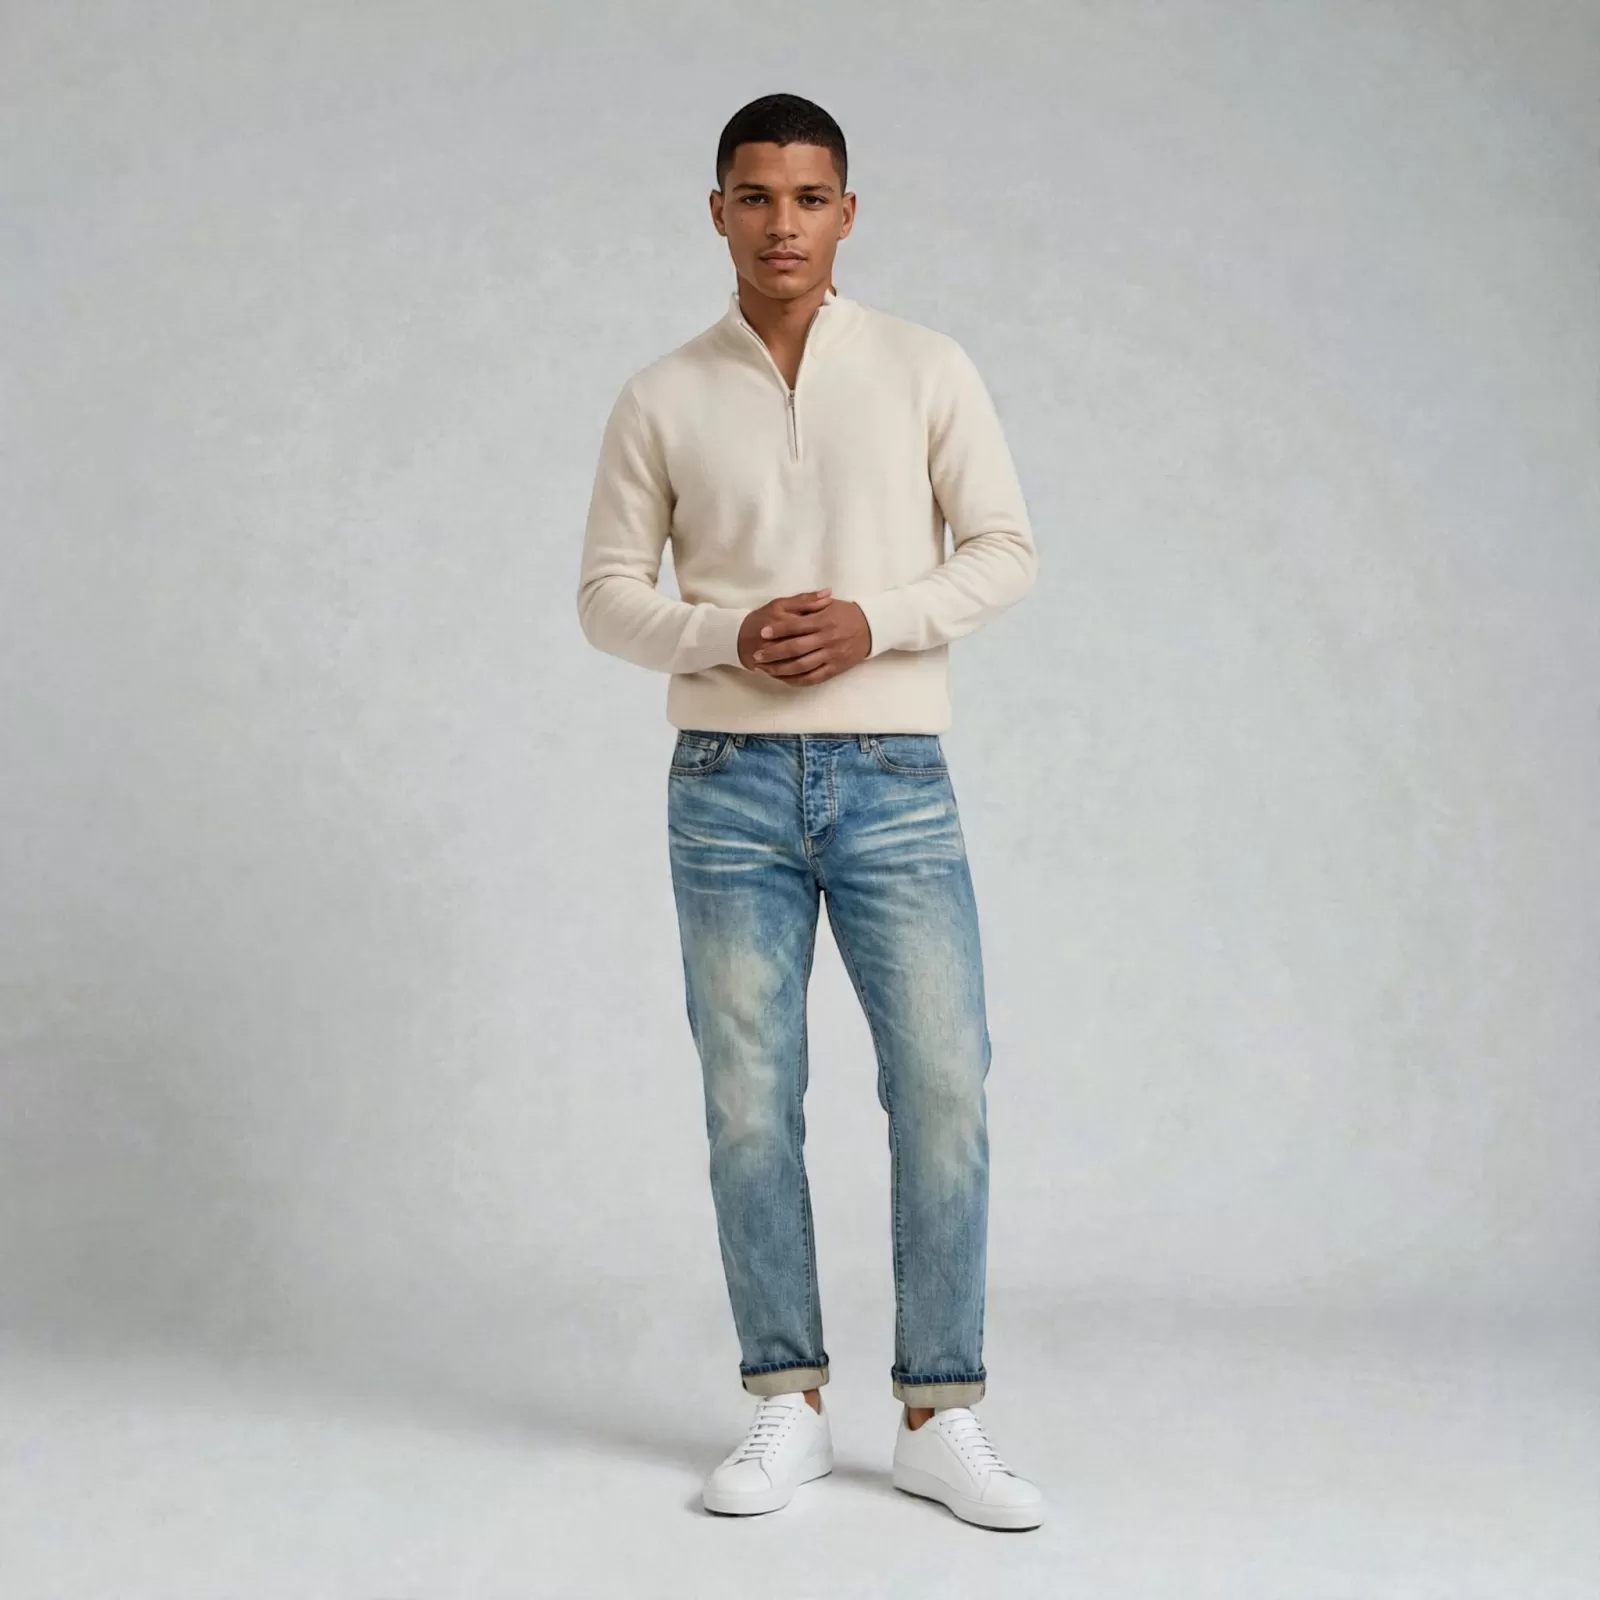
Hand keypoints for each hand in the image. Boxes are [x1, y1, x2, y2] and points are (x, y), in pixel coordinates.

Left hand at [742, 588, 871, 686]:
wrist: (872, 628)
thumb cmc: (846, 613)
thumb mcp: (830, 603)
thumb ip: (810, 602)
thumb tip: (792, 604)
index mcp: (824, 621)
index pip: (796, 626)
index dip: (777, 630)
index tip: (762, 633)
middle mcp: (827, 639)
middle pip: (796, 648)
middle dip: (773, 653)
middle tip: (757, 655)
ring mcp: (831, 656)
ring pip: (802, 666)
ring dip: (780, 669)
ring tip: (765, 669)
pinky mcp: (835, 669)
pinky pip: (813, 678)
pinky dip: (796, 680)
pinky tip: (783, 678)